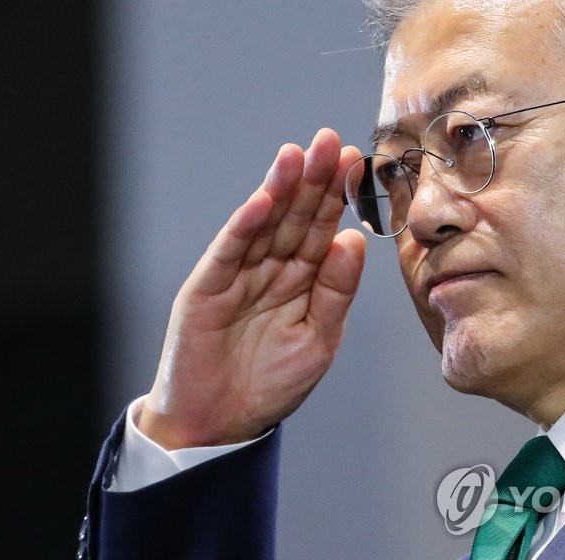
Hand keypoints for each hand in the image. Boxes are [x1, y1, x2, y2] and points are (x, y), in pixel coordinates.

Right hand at [137, 128, 365, 448]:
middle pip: (296, 215)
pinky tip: (262, 201)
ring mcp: (238, 273)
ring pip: (264, 223)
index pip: (323, 228)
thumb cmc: (270, 384)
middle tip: (329, 142)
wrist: (219, 422)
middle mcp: (271, 267)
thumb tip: (353, 240)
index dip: (338, 196)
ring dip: (279, 189)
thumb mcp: (318, 340)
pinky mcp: (208, 286)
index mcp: (302, 278)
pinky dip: (245, 225)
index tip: (356, 162)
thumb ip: (336, 291)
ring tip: (295, 155)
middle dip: (312, 179)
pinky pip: (229, 251)